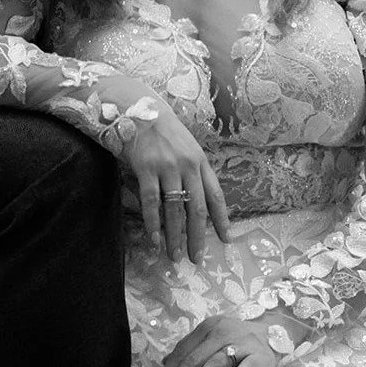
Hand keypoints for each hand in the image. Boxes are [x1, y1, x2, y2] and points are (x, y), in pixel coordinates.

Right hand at [123, 105, 230, 263]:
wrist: (139, 108)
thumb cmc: (163, 132)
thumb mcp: (187, 147)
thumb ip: (193, 172)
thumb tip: (194, 204)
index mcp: (201, 161)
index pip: (216, 195)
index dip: (221, 220)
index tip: (226, 240)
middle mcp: (188, 165)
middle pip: (197, 208)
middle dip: (197, 237)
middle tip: (196, 259)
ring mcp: (167, 166)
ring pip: (175, 209)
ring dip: (175, 236)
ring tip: (175, 256)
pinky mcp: (146, 168)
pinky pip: (151, 201)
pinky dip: (153, 223)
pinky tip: (154, 240)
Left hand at [151, 311, 309, 366]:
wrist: (273, 331)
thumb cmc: (237, 339)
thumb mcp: (212, 338)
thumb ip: (191, 348)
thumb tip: (165, 362)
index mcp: (207, 329)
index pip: (182, 351)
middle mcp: (221, 333)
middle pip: (195, 359)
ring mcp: (241, 343)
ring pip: (215, 362)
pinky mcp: (259, 355)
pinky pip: (247, 366)